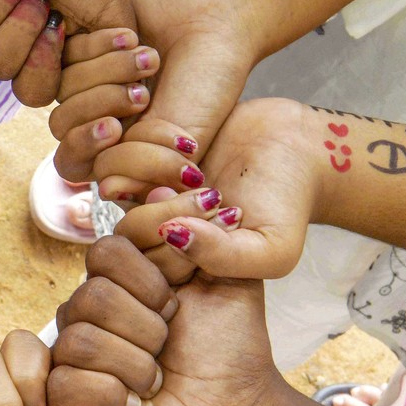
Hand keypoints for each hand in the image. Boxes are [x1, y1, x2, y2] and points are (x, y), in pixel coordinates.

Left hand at [54, 0, 258, 182]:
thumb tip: (105, 192)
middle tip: (140, 92)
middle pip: (62, 125)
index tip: (115, 128)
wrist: (217, 21)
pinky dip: (97, 45)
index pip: (73, 164)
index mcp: (119, 151)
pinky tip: (132, 35)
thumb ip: (147, 168)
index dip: (85, 147)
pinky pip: (62, 52)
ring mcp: (89, 83)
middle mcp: (100, 118)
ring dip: (107, 71)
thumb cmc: (209, 82)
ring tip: (150, 57)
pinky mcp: (83, 47)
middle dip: (99, 105)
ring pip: (62, 89)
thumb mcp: (185, 134)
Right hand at [54, 237, 284, 405]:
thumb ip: (201, 228)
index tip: (186, 291)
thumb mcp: (228, 276)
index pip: (108, 247)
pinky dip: (113, 397)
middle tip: (170, 341)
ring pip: (83, 339)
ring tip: (157, 380)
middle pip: (93, 293)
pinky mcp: (67, 397)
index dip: (153, 270)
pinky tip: (135, 405)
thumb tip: (165, 182)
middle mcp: (91, 309)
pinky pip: (68, 381)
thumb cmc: (231, 348)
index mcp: (122, 276)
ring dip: (137, 365)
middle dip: (149, 324)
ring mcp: (76, 352)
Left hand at [111, 100, 323, 283]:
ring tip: (195, 161)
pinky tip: (188, 140)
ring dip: (154, 164)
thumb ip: (222, 257)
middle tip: (210, 188)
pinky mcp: (142, 152)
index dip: (175, 239)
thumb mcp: (271, 249)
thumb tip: (169, 235)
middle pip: (124, 228)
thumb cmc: (286, 202)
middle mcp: (154, 233)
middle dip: (167, 205)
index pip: (143, 269)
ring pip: (111, 179)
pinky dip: (154, 136)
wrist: (293, 145)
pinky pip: (121, 143)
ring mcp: (144, 190)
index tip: (221, 214)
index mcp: (179, 267)